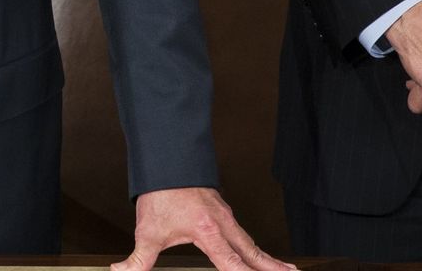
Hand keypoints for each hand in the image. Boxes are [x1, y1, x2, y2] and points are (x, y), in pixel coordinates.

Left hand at [110, 187, 296, 270]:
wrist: (166, 161)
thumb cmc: (161, 192)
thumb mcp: (147, 231)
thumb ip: (138, 260)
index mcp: (208, 231)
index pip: (232, 264)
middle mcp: (222, 223)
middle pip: (252, 252)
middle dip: (272, 266)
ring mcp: (225, 216)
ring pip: (250, 241)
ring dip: (266, 257)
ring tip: (283, 268)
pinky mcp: (222, 211)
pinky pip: (243, 233)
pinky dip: (253, 246)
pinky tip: (255, 252)